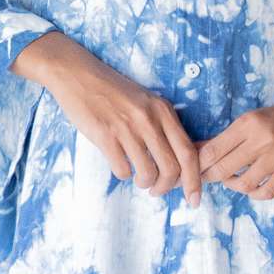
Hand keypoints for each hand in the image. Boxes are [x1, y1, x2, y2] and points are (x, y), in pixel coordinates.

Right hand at [11, 32, 203, 205]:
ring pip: (148, 173)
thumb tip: (179, 164)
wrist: (77, 74)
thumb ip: (163, 126)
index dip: (195, 181)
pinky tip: (120, 164)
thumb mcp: (146, 103)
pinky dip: (124, 174)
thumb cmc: (113, 92)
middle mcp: (149, 119)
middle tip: (157, 190)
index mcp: (164, 111)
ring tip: (140, 179)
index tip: (194, 200)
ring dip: (145, 183)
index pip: (189, 153)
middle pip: (172, 169)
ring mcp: (127, 127)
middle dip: (167, 188)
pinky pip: (123, 170)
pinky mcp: (105, 135)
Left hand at [197, 65, 273, 199]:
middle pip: (222, 168)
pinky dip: (254, 193)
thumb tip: (201, 150)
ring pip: (242, 183)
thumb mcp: (259, 116)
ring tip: (231, 180)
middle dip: (208, 178)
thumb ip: (233, 136)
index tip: (190, 170)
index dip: (197, 164)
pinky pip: (265, 191)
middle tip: (203, 180)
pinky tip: (252, 187)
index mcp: (249, 122)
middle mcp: (262, 138)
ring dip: (232, 185)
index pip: (212, 149)